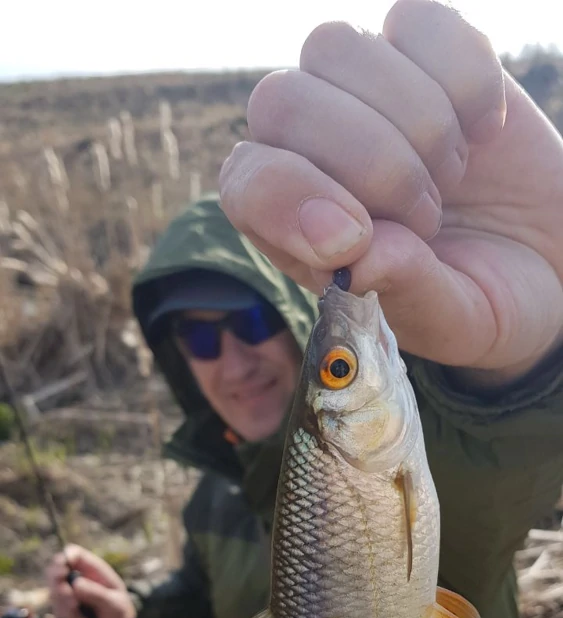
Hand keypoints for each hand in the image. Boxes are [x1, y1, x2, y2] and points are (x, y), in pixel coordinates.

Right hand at [46, 545, 136, 617]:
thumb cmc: (120, 611)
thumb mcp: (114, 602)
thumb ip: (96, 593)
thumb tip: (75, 584)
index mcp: (90, 571)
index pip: (70, 555)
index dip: (62, 560)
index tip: (62, 570)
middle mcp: (76, 583)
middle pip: (54, 579)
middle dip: (61, 593)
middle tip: (73, 604)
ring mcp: (68, 601)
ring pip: (57, 605)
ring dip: (70, 616)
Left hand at [220, 1, 562, 386]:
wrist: (548, 258)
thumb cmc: (480, 300)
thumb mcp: (449, 322)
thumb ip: (404, 293)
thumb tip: (355, 257)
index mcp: (293, 229)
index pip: (247, 182)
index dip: (289, 196)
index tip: (357, 236)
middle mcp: (310, 151)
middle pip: (282, 102)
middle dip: (369, 162)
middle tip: (429, 218)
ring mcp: (362, 94)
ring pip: (336, 48)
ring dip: (414, 120)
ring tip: (451, 179)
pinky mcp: (423, 53)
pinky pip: (417, 19)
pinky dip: (464, 76)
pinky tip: (483, 132)